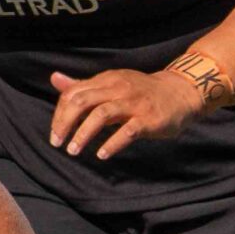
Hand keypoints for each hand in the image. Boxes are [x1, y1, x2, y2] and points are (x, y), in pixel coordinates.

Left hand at [49, 67, 201, 159]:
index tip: (55, 133)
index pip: (74, 93)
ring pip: (101, 115)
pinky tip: (101, 155)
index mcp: (106, 80)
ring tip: (73, 150)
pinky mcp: (148, 119)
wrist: (180, 93)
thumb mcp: (111, 84)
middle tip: (57, 143)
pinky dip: (112, 144)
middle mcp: (118, 88)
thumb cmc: (140, 92)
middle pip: (83, 101)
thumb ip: (83, 85)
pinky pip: (127, 131)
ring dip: (83, 134)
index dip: (60, 114)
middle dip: (65, 123)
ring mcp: (134, 103)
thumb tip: (54, 79)